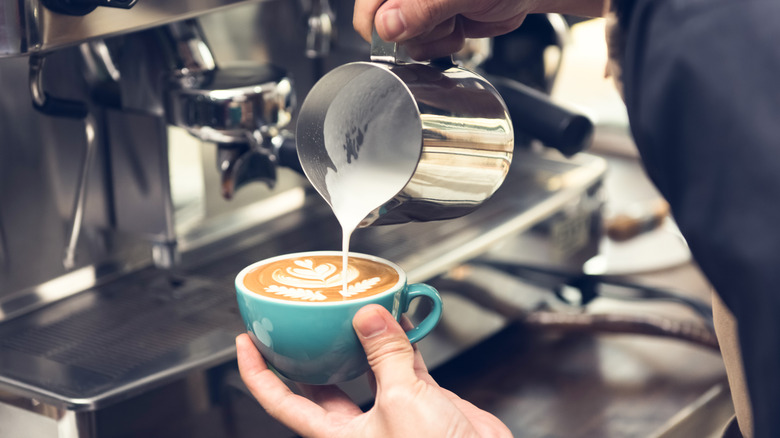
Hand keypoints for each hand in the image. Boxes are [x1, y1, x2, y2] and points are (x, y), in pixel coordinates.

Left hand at [236, 304, 511, 437]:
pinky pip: (404, 363)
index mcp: (337, 434)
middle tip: (301, 316)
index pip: (282, 401)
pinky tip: (400, 318)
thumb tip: (368, 317)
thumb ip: (385, 355)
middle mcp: (360, 423)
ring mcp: (391, 410)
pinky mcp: (422, 400)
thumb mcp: (401, 401)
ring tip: (353, 307)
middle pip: (322, 380)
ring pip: (366, 367)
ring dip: (362, 337)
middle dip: (311, 348)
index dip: (259, 373)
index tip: (246, 342)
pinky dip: (403, 340)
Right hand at [353, 0, 605, 59]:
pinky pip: (424, 49)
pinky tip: (460, 29)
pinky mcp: (433, 25)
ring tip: (457, 22)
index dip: (382, 29)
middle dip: (416, 35)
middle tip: (445, 22)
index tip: (406, 34)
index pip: (366, 12)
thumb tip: (387, 25)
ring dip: (434, 42)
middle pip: (384, 31)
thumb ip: (421, 7)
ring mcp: (417, 10)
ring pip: (405, 44)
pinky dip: (444, 46)